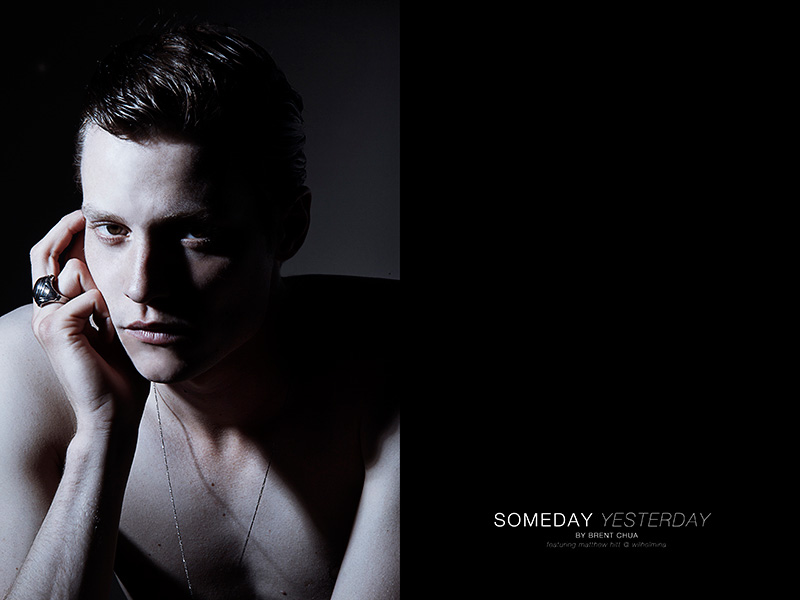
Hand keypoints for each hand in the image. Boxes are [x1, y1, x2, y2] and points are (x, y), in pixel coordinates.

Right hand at [30, 210, 147, 432]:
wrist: (114, 410)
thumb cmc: (119, 370)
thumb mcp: (113, 323)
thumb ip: (104, 295)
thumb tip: (110, 260)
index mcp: (55, 310)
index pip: (49, 260)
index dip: (63, 234)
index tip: (83, 217)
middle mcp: (43, 312)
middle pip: (44, 253)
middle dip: (66, 231)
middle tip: (85, 217)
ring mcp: (45, 320)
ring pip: (73, 270)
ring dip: (103, 286)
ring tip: (111, 319)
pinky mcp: (55, 329)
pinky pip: (88, 295)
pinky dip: (105, 308)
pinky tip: (108, 332)